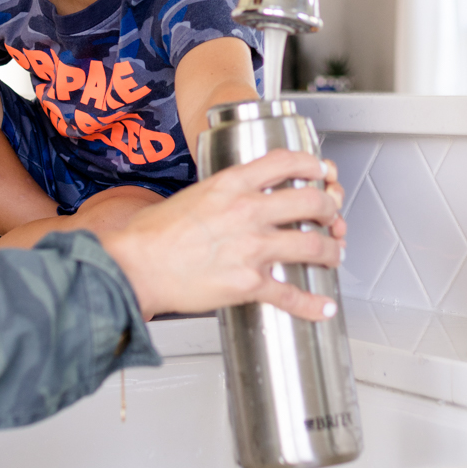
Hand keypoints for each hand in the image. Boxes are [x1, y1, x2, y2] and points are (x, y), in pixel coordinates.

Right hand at [101, 149, 345, 321]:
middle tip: (331, 216)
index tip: (321, 171)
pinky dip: (312, 303)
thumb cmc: (153, 235)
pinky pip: (291, 294)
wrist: (135, 266)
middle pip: (311, 202)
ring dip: (330, 251)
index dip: (312, 165)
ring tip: (332, 255)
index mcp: (231, 185)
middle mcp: (247, 211)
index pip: (285, 162)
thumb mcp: (194, 194)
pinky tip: (322, 305)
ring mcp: (252, 248)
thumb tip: (246, 198)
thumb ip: (226, 193)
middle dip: (330, 210)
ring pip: (312, 245)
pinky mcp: (248, 283)